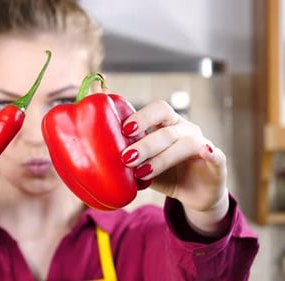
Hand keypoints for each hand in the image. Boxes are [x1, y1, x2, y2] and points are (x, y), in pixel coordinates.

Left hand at [121, 99, 228, 234]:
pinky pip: (217, 155)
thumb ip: (128, 160)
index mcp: (168, 125)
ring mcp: (202, 145)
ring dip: (161, 158)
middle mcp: (186, 130)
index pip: (158, 110)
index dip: (142, 117)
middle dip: (145, 143)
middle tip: (126, 157)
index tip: (123, 130)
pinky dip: (211, 153)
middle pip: (167, 128)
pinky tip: (205, 152)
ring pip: (185, 144)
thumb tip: (98, 159)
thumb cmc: (165, 174)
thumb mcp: (144, 166)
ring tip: (142, 172)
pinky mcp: (217, 163)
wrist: (194, 194)